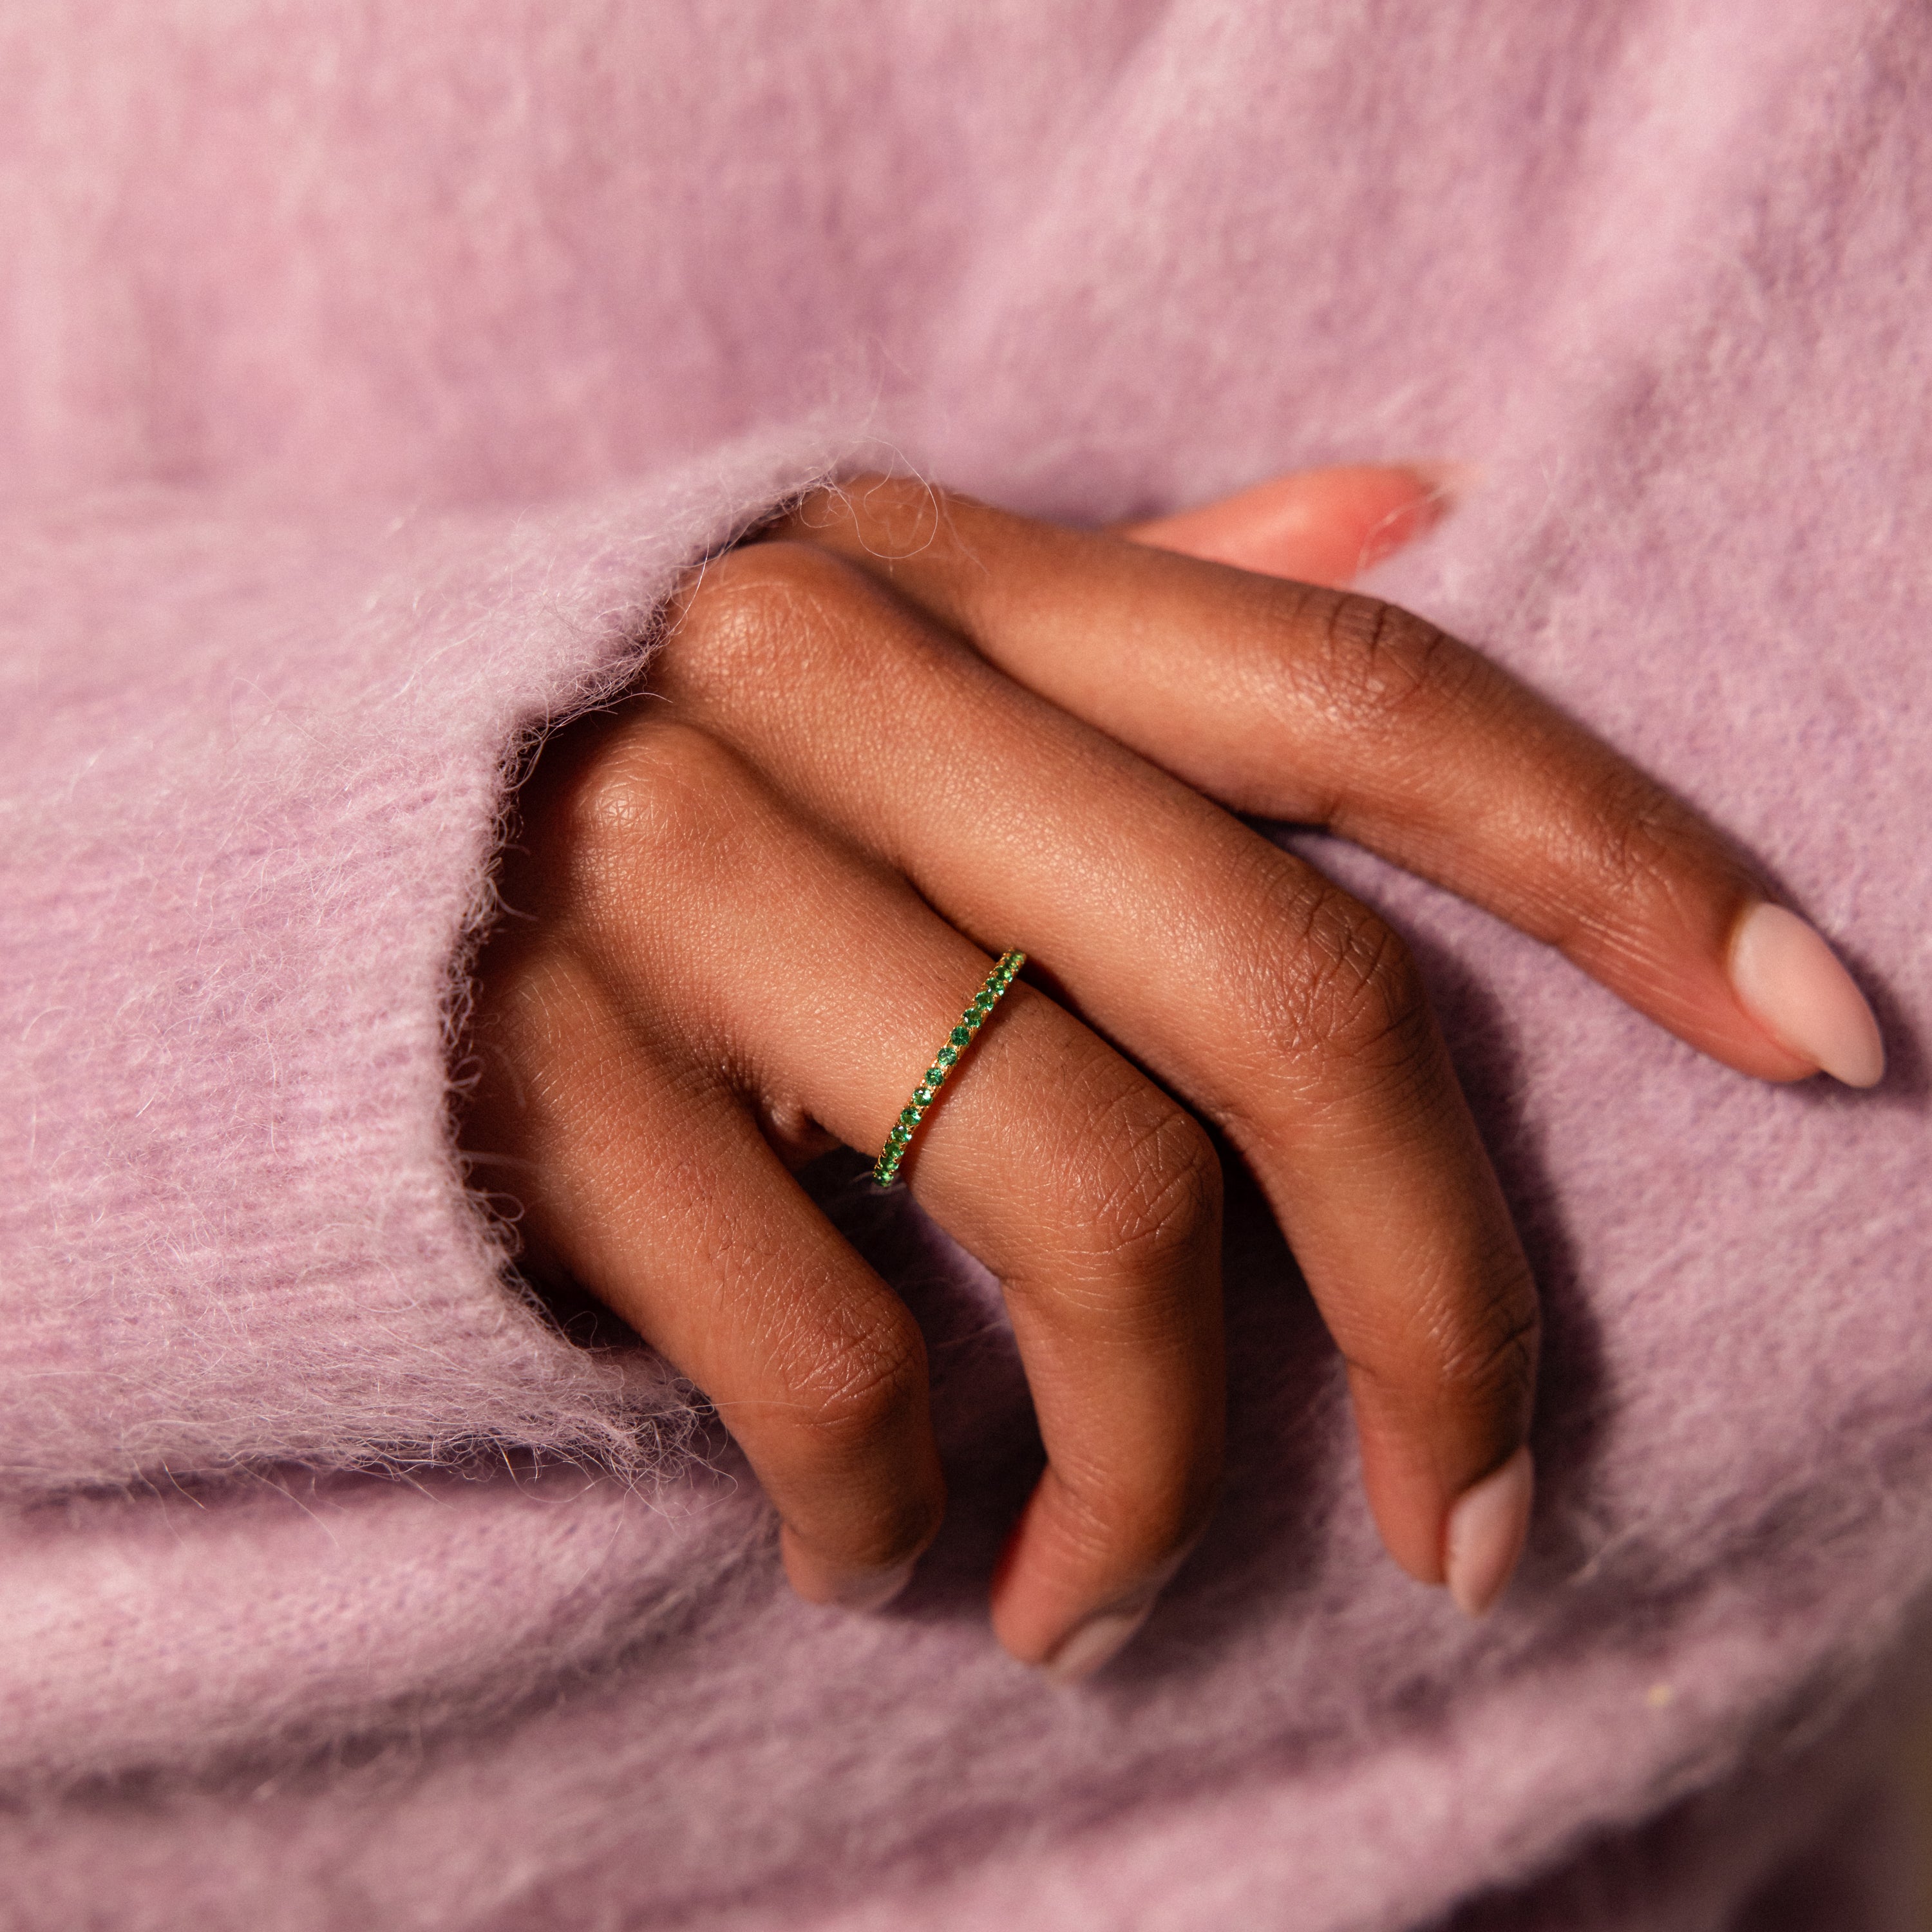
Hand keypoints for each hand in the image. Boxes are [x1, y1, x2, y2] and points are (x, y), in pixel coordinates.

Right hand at [462, 467, 1881, 1679]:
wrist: (314, 872)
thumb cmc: (691, 788)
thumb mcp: (906, 656)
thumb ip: (1150, 606)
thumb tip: (1418, 502)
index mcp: (947, 576)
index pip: (1356, 695)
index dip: (1617, 859)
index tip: (1821, 1032)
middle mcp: (814, 693)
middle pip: (1274, 1000)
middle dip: (1444, 1300)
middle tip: (1486, 1513)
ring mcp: (665, 881)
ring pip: (1079, 1210)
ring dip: (1151, 1472)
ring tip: (1104, 1585)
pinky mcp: (542, 1089)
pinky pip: (839, 1356)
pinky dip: (902, 1503)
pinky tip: (898, 1543)